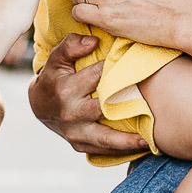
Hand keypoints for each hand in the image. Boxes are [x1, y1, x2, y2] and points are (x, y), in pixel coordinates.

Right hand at [27, 33, 148, 156]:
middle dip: (127, 108)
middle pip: (103, 112)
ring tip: (148, 141)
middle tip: (152, 108)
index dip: (116, 69)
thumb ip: (71, 45)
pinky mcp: (79, 145)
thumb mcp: (56, 58)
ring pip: (104, 140)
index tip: (135, 67)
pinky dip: (121, 151)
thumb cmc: (54, 77)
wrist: (39, 106)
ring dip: (127, 142)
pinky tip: (140, 147)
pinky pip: (102, 151)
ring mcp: (74, 133)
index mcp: (65, 90)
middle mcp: (70, 113)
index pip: (97, 77)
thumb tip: (93, 41)